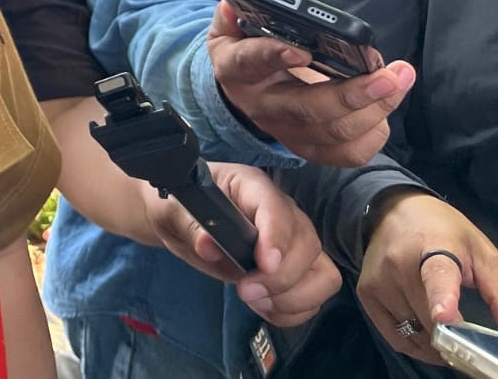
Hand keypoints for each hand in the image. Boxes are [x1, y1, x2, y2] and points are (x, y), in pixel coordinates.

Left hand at [142, 161, 340, 326]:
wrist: (181, 221)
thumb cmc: (181, 208)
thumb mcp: (174, 212)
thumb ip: (191, 227)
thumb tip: (208, 246)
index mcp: (250, 186)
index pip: (275, 207)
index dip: (276, 236)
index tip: (264, 264)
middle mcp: (281, 211)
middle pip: (308, 244)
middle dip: (282, 277)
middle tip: (245, 290)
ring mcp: (293, 241)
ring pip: (322, 273)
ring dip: (293, 297)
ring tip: (255, 301)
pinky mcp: (295, 269)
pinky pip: (314, 295)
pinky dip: (293, 310)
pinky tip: (263, 307)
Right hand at [207, 0, 414, 165]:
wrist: (246, 93)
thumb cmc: (246, 54)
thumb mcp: (230, 32)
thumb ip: (231, 16)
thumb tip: (233, 4)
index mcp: (237, 70)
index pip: (251, 62)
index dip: (274, 56)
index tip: (303, 50)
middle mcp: (262, 106)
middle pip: (307, 108)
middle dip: (352, 94)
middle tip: (389, 76)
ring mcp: (287, 132)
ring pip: (335, 131)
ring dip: (376, 108)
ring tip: (400, 79)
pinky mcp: (310, 148)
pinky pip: (348, 153)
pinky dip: (374, 133)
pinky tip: (385, 106)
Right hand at [359, 191, 497, 364]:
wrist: (393, 209)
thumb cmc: (445, 232)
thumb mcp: (481, 252)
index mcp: (434, 247)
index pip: (437, 276)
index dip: (442, 299)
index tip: (446, 319)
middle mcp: (398, 264)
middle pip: (429, 319)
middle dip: (454, 339)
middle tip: (470, 342)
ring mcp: (378, 280)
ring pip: (414, 333)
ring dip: (436, 344)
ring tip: (449, 334)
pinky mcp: (366, 293)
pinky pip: (396, 338)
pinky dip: (417, 347)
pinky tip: (430, 339)